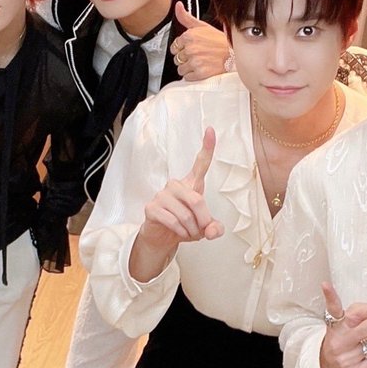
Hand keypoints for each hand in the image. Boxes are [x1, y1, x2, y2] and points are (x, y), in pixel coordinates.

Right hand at [130, 128, 224, 280]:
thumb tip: (213, 231)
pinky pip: (173, 221)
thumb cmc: (184, 227)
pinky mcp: (152, 208)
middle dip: (203, 221)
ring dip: (191, 230)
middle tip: (201, 231)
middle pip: (198, 201)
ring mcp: (162, 195)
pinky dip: (180, 232)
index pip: (200, 163)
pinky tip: (178, 233)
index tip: (210, 129)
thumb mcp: (204, 228)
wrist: (161, 238)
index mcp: (191, 184)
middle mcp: (176, 185)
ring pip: (186, 215)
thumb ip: (214, 228)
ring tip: (188, 232)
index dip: (207, 147)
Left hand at [171, 2, 230, 80]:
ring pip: (181, 69)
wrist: (234, 55)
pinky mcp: (199, 73)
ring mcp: (195, 61)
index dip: (182, 48)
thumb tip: (178, 5)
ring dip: (188, 68)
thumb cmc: (219, 41)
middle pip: (177, 58)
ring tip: (199, 63)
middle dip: (185, 58)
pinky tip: (201, 69)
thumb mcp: (203, 26)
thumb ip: (187, 17)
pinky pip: (187, 77)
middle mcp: (190, 48)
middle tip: (197, 56)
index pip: (174, 46)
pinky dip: (193, 76)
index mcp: (189, 36)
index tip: (191, 49)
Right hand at [318, 282, 366, 367]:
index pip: (333, 309)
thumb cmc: (343, 338)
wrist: (328, 366)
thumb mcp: (347, 320)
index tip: (325, 285)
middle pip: (364, 329)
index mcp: (336, 326)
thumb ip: (363, 311)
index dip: (330, 296)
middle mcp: (338, 342)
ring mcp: (345, 360)